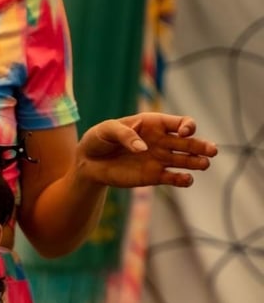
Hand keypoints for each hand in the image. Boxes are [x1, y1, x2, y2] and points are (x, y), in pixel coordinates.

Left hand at [75, 113, 217, 188]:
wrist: (89, 162)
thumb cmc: (98, 139)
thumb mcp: (107, 130)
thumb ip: (125, 135)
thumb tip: (143, 149)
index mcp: (154, 124)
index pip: (179, 123)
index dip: (186, 127)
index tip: (183, 133)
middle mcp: (161, 141)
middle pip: (188, 142)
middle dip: (201, 145)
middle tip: (213, 151)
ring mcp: (159, 159)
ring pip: (184, 160)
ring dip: (196, 162)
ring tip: (205, 164)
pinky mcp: (153, 176)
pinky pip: (172, 177)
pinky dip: (181, 179)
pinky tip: (187, 180)